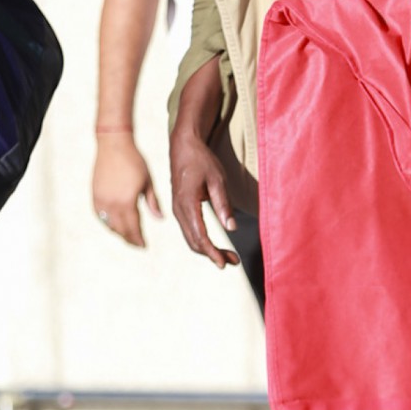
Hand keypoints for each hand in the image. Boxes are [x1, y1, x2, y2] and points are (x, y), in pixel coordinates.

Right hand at [92, 131, 162, 247]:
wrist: (113, 144)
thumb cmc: (134, 161)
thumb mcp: (148, 182)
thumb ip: (153, 202)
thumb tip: (160, 219)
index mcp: (127, 202)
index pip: (133, 228)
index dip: (139, 239)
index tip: (144, 246)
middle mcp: (112, 204)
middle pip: (120, 230)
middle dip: (129, 239)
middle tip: (137, 244)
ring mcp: (101, 200)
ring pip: (109, 225)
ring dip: (119, 232)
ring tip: (128, 234)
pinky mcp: (94, 195)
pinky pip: (100, 216)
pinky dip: (108, 223)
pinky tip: (115, 223)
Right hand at [169, 124, 239, 268]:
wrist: (182, 146)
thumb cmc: (201, 160)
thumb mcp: (217, 179)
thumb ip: (223, 204)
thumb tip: (232, 227)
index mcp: (187, 204)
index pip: (200, 236)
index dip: (213, 252)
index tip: (225, 263)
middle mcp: (178, 210)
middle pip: (194, 242)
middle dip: (213, 255)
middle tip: (233, 261)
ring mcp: (177, 210)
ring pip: (190, 238)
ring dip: (207, 250)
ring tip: (228, 256)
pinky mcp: (179, 208)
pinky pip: (189, 230)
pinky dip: (201, 241)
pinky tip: (214, 244)